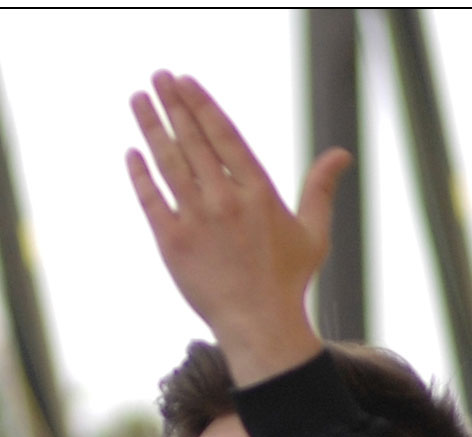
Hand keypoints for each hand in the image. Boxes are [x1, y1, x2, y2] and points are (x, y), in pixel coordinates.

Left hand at [125, 73, 339, 384]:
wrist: (259, 324)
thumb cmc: (287, 280)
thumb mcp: (313, 231)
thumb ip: (320, 188)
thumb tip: (340, 154)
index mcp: (257, 190)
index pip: (224, 135)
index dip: (202, 105)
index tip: (185, 82)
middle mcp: (225, 200)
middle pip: (193, 141)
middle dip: (173, 104)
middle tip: (156, 77)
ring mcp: (197, 221)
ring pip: (169, 164)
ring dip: (151, 128)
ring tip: (137, 100)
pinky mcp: (172, 244)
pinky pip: (151, 201)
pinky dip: (140, 175)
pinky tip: (131, 151)